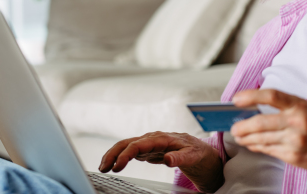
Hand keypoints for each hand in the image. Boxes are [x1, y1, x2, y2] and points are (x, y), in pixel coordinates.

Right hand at [99, 131, 223, 192]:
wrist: (204, 153)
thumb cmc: (199, 153)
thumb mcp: (193, 156)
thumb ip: (180, 157)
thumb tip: (167, 158)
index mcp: (163, 138)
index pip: (139, 144)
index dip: (125, 155)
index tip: (117, 167)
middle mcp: (154, 139)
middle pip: (128, 143)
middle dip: (113, 153)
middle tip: (102, 168)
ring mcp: (151, 144)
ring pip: (128, 146)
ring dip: (114, 154)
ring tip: (103, 167)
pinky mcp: (150, 150)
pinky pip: (132, 151)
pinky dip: (121, 157)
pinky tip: (114, 164)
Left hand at [231, 89, 306, 193]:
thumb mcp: (305, 110)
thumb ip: (282, 108)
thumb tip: (251, 109)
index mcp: (300, 105)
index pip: (271, 96)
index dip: (251, 96)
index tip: (235, 99)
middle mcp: (298, 121)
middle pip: (261, 122)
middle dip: (242, 126)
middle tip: (233, 127)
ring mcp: (295, 140)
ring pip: (261, 138)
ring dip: (246, 138)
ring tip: (238, 136)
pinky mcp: (293, 155)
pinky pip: (268, 150)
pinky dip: (256, 147)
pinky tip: (251, 144)